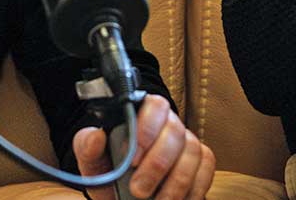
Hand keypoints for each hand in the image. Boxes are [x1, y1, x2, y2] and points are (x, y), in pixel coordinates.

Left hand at [73, 94, 214, 199]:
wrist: (123, 193)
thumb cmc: (109, 172)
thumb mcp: (92, 162)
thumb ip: (88, 147)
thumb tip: (96, 135)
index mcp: (142, 114)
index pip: (155, 106)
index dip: (148, 129)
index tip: (132, 159)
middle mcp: (168, 124)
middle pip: (175, 131)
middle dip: (158, 164)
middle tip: (139, 190)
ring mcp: (187, 142)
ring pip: (193, 151)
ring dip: (177, 181)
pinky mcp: (201, 162)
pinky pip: (207, 168)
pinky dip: (195, 187)